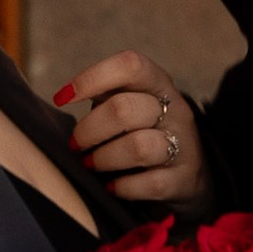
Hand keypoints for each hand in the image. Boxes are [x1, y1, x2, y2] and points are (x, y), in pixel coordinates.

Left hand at [57, 50, 211, 212]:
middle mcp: (175, 110)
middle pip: (124, 109)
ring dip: (104, 158)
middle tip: (75, 144)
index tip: (63, 98)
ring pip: (137, 147)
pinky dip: (122, 187)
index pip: (130, 65)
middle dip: (89, 130)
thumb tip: (64, 97)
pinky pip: (148, 183)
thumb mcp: (128, 102)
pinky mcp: (183, 179)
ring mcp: (183, 144)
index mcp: (157, 83)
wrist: (190, 173)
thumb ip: (103, 95)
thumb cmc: (144, 130)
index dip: (92, 78)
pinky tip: (112, 186)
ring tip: (91, 164)